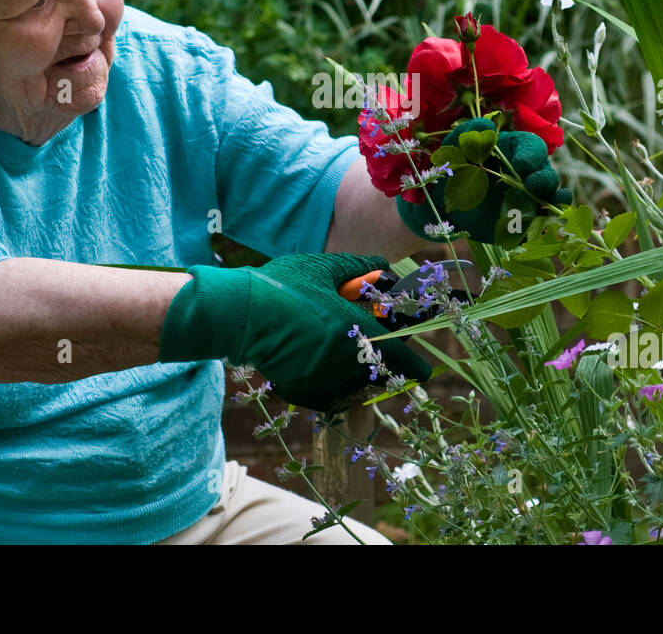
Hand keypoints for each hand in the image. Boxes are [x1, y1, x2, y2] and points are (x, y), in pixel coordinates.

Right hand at [159, 252, 431, 410]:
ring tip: (342, 355)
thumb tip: (382, 267)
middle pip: (377, 374)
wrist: (238, 312)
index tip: (423, 372)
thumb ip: (358, 267)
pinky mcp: (300, 390)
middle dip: (380, 364)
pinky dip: (330, 386)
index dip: (414, 367)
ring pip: (353, 386)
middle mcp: (342, 360)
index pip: (398, 358)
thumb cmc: (282, 284)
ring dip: (356, 374)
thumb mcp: (322, 268)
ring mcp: (320, 379)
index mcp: (353, 329)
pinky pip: (327, 396)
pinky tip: (320, 368)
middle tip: (371, 349)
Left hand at [396, 118, 570, 243]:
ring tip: (544, 207)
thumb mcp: (455, 145)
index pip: (533, 147)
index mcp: (513, 151)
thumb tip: (486, 125)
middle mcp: (525, 175)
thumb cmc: (449, 168)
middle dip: (544, 179)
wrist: (438, 205)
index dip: (532, 155)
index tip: (521, 164)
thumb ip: (470, 131)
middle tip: (532, 185)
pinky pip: (539, 226)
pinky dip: (542, 227)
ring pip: (550, 199)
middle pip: (546, 173)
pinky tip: (538, 227)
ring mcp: (526, 199)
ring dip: (552, 202)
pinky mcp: (521, 223)